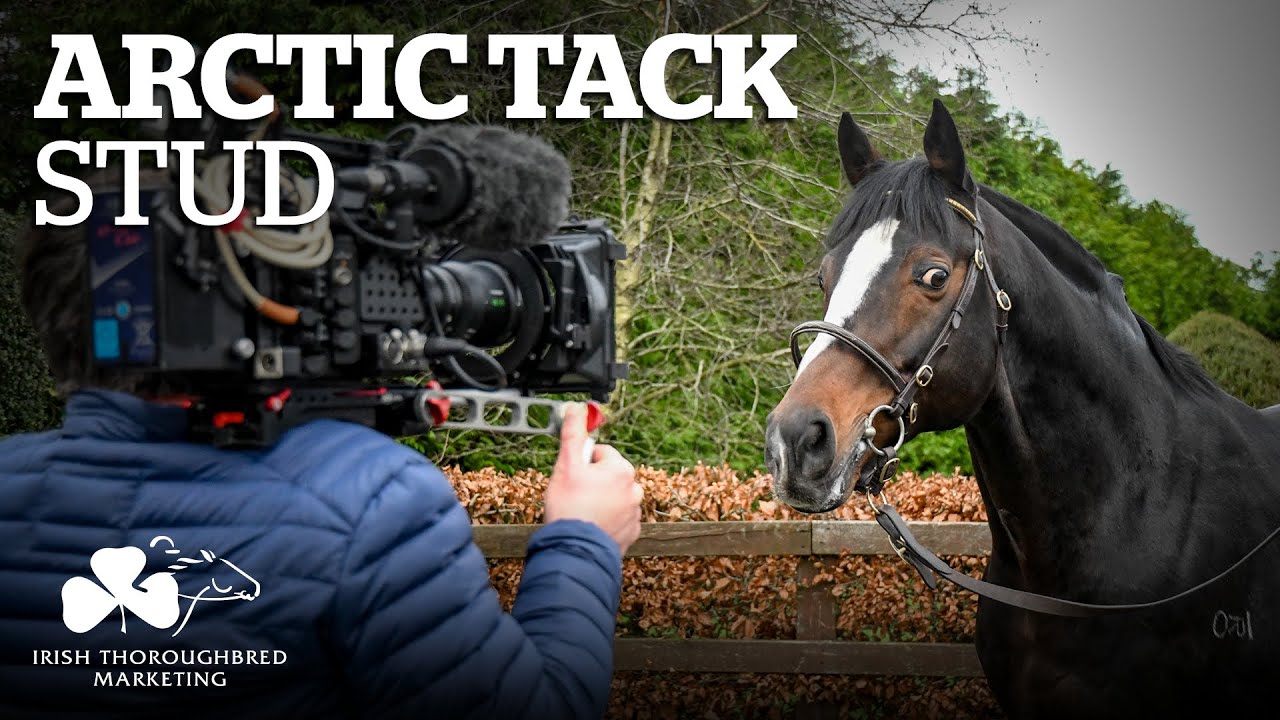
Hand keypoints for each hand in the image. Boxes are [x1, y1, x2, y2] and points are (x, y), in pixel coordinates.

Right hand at [544, 403, 642, 554]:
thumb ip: (573, 434)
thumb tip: (576, 408)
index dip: (583, 463)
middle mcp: (634, 489)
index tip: (573, 476)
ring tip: (582, 512)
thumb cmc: (569, 507)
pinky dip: (607, 519)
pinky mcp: (632, 532)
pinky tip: (592, 525)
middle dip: (593, 481)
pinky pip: (618, 518)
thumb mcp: (566, 465)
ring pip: (614, 496)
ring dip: (601, 500)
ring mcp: (634, 512)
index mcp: (621, 469)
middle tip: (575, 495)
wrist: (575, 550)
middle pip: (609, 474)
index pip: (601, 453)